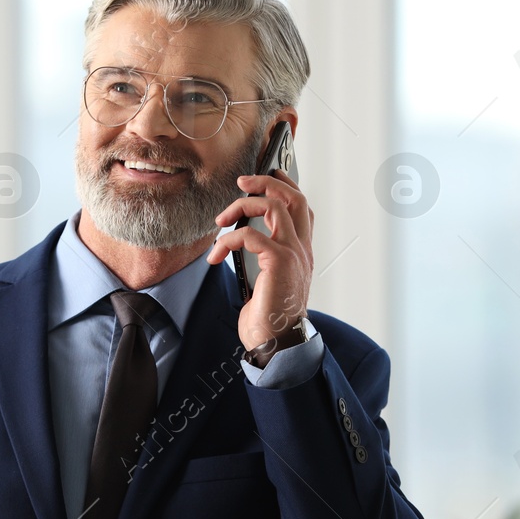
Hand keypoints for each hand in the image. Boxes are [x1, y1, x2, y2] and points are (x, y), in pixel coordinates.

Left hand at [207, 167, 313, 363]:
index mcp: (302, 253)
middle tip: (242, 182)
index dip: (286, 185)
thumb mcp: (270, 282)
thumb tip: (244, 240)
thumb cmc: (269, 319)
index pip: (302, 208)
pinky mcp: (278, 262)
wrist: (277, 344)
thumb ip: (266, 259)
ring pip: (272, 207)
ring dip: (242, 206)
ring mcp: (293, 254)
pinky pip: (250, 234)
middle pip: (293, 197)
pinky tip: (217, 254)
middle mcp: (302, 249)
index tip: (268, 174)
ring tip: (221, 221)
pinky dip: (228, 239)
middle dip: (266, 182)